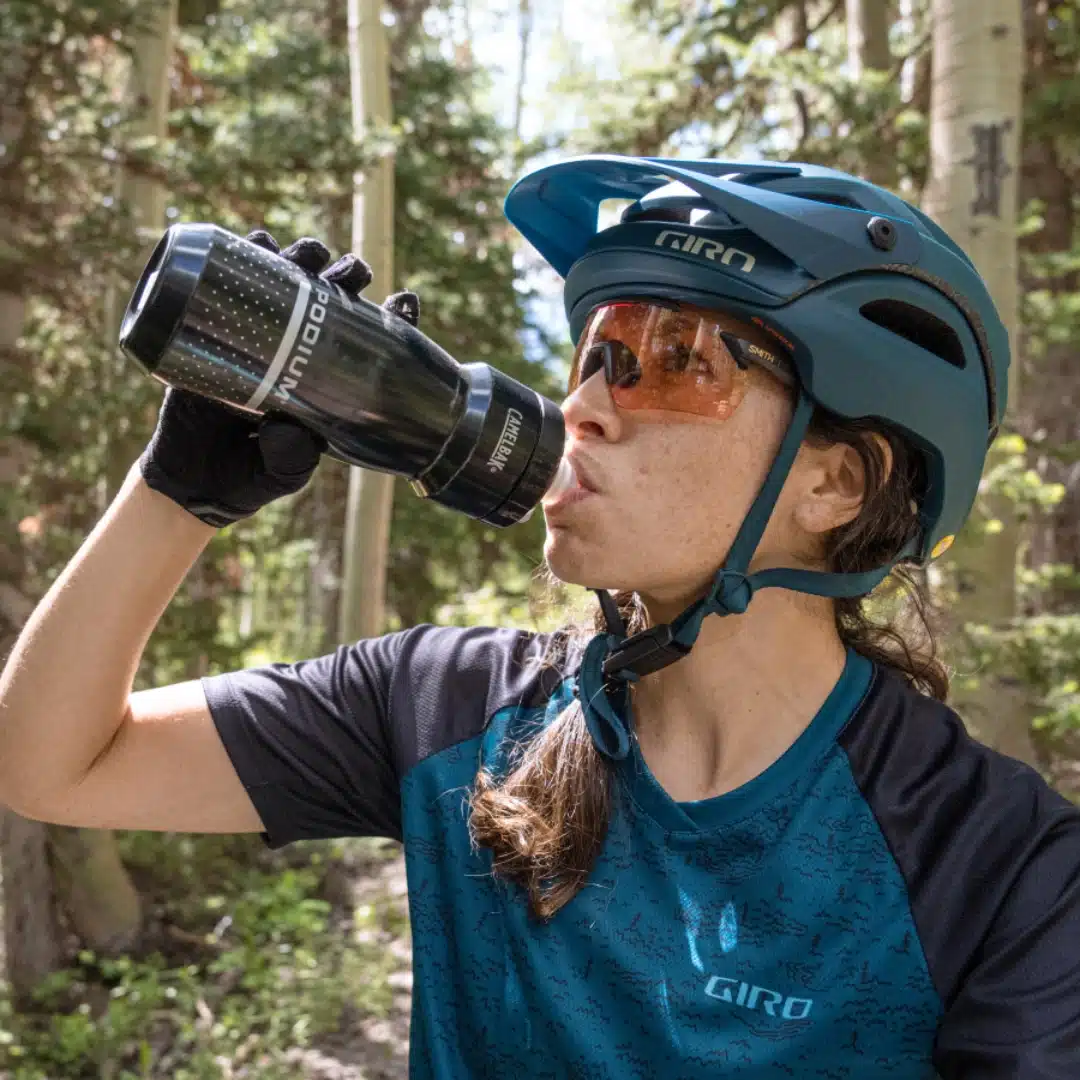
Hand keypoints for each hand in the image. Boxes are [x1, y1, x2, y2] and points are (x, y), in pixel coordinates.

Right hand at [137, 230, 419, 527]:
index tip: (406, 302)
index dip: (393, 320)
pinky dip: (245, 256)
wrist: (193, 482)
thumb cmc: (252, 475)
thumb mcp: (283, 471)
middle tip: (353, 273)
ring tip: (310, 254)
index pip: (372, 342)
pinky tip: (257, 242)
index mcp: (332, 382)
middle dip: (348, 276)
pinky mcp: (218, 332)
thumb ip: (291, 456)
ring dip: (302, 258)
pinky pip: (232, 285)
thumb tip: (287, 427)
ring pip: (289, 283)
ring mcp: (262, 338)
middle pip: (334, 300)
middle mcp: (302, 352)